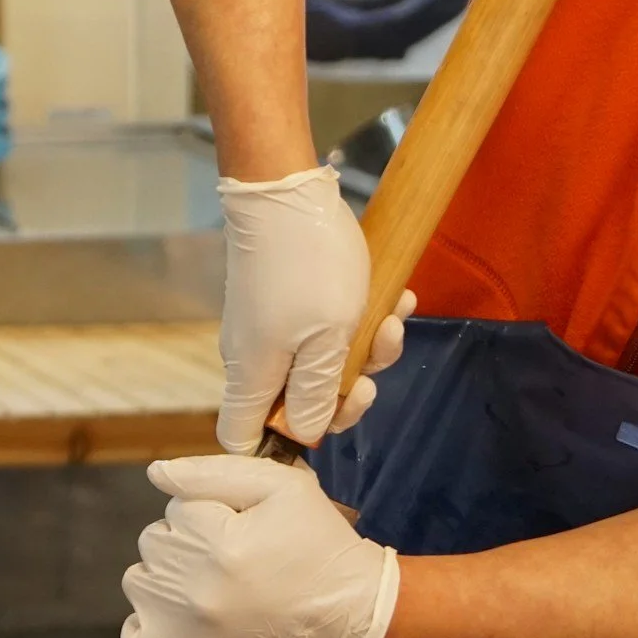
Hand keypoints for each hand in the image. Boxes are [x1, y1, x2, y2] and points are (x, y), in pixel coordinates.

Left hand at [119, 454, 400, 637]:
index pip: (177, 506)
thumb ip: (215, 472)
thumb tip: (156, 473)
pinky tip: (185, 625)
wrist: (351, 619)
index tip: (245, 532)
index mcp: (216, 541)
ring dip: (170, 582)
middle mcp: (190, 587)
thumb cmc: (321, 548)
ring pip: (141, 582)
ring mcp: (178, 631)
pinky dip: (150, 631)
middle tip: (234, 563)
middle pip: (155, 542)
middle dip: (189, 544)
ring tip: (216, 592)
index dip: (212, 514)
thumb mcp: (285, 487)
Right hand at [217, 165, 372, 449]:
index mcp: (253, 376)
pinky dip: (364, 316)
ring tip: (394, 317)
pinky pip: (330, 325)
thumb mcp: (326, 340)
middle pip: (297, 405)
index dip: (280, 448)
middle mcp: (256, 356)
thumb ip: (316, 394)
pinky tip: (394, 298)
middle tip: (371, 378)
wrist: (288, 189)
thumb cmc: (308, 266)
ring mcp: (273, 326)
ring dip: (368, 347)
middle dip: (346, 392)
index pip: (244, 437)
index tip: (322, 431)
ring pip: (323, 362)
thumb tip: (306, 433)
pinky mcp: (291, 299)